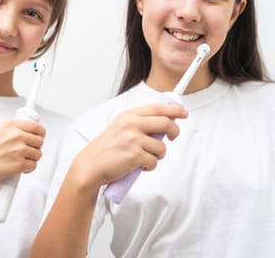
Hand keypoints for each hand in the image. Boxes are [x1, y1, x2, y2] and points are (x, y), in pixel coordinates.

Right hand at [0, 119, 44, 185]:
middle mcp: (16, 135)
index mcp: (10, 124)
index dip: (40, 134)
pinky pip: (33, 166)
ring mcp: (18, 150)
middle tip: (27, 151)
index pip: (36, 127)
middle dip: (35, 147)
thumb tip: (25, 133)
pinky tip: (20, 169)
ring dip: (32, 158)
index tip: (39, 137)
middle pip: (39, 141)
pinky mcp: (19, 165)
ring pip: (38, 154)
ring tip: (21, 160)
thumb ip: (11, 130)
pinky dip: (28, 169)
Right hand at [73, 103, 187, 188]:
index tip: (183, 113)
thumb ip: (139, 122)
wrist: (91, 165)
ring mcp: (133, 139)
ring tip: (144, 157)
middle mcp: (131, 124)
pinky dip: (149, 166)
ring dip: (157, 155)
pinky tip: (138, 166)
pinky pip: (154, 161)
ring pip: (162, 147)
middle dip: (174, 132)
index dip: (174, 110)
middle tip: (173, 137)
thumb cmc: (107, 148)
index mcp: (129, 115)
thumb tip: (163, 121)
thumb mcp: (120, 126)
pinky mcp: (135, 156)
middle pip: (165, 123)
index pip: (157, 108)